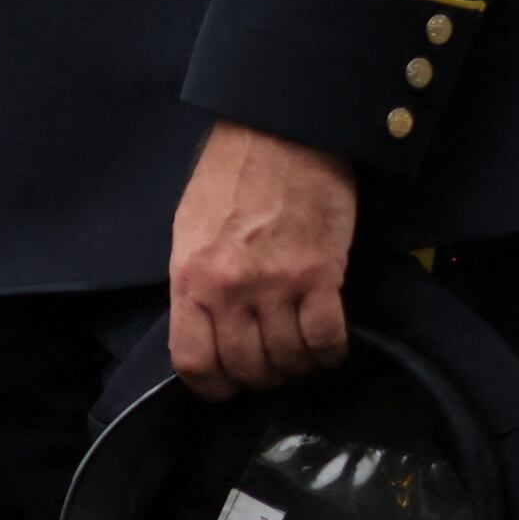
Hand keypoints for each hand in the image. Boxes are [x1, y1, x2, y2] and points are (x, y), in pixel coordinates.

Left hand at [165, 120, 357, 397]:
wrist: (280, 134)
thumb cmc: (231, 177)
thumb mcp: (189, 230)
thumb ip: (194, 282)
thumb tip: (203, 327)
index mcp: (190, 277)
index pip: (192, 360)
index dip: (211, 385)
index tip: (225, 385)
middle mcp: (229, 289)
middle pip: (245, 368)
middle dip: (259, 376)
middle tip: (269, 362)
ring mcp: (276, 285)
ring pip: (288, 359)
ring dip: (295, 364)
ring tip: (297, 348)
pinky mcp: (321, 277)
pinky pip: (327, 340)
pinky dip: (329, 351)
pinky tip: (327, 341)